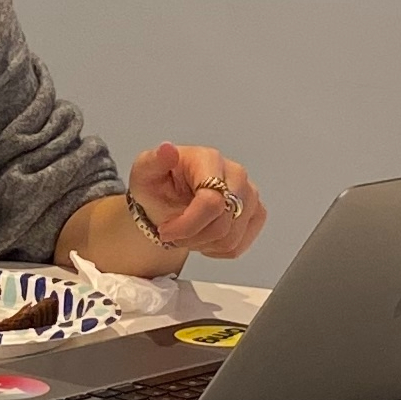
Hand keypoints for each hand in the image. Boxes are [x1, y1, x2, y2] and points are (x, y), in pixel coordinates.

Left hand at [126, 143, 264, 265]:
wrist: (167, 200)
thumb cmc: (157, 186)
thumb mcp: (144, 172)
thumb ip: (153, 161)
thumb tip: (167, 150)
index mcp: (208, 159)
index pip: (211, 202)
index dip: (187, 225)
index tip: (166, 232)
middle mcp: (235, 173)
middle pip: (223, 224)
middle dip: (192, 237)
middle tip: (173, 235)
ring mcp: (249, 193)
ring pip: (231, 239)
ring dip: (202, 244)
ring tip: (186, 233)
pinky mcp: (256, 212)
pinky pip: (238, 245)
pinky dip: (216, 249)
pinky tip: (202, 235)